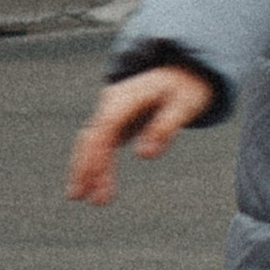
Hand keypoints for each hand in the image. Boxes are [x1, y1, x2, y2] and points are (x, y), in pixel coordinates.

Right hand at [68, 62, 216, 203]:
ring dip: (87, 168)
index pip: (105, 127)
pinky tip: (93, 186)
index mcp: (128, 97)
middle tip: (83, 198)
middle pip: (93, 136)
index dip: (95, 154)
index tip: (92, 179)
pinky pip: (99, 144)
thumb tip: (144, 155)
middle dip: (86, 166)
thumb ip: (165, 127)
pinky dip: (94, 164)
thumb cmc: (186, 88)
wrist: (184, 71)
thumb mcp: (184, 106)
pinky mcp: (115, 121)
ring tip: (85, 198)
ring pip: (92, 142)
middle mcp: (113, 102)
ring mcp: (111, 111)